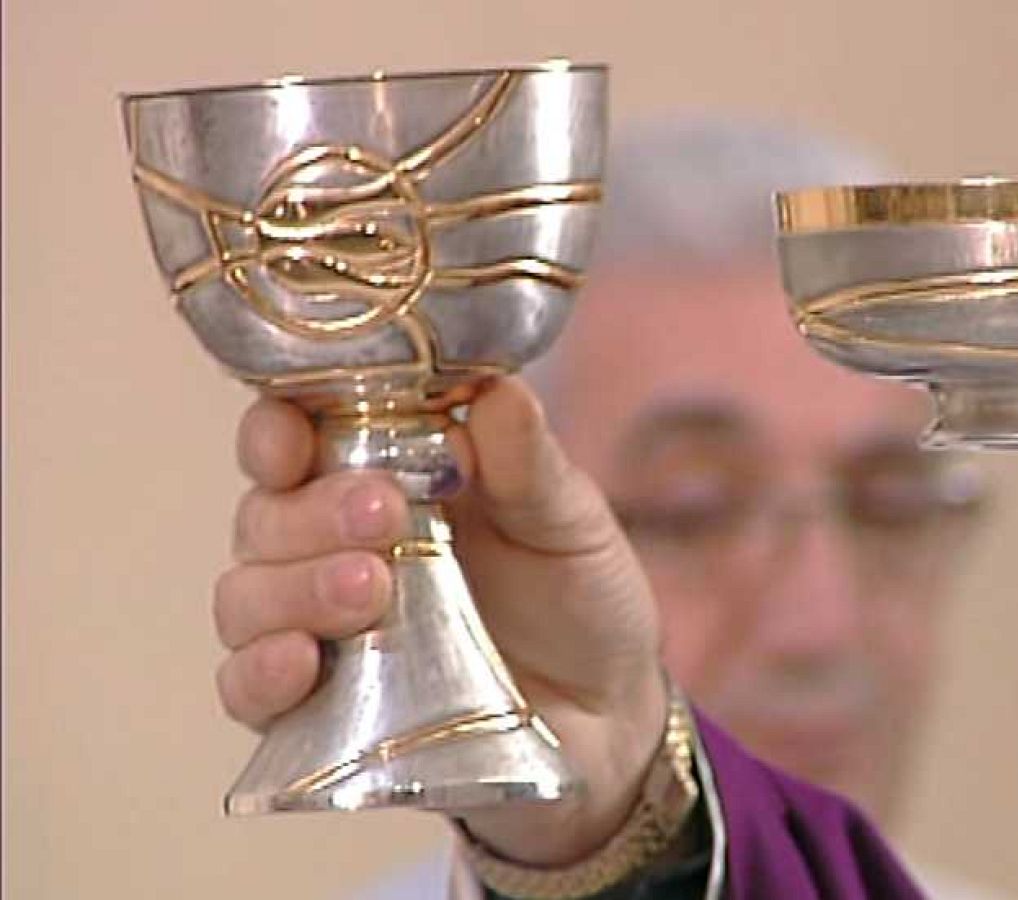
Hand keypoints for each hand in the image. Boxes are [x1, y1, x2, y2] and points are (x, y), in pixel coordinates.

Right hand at [214, 376, 664, 864]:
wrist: (610, 712)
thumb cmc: (578, 596)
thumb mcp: (570, 522)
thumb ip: (528, 463)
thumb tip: (500, 389)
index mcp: (382, 476)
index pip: (295, 438)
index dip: (277, 429)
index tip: (293, 435)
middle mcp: (332, 546)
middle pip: (265, 515)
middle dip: (311, 512)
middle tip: (382, 515)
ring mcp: (318, 629)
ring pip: (246, 597)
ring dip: (292, 588)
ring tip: (369, 589)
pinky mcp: (316, 711)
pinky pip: (248, 690)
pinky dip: (261, 672)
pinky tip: (301, 662)